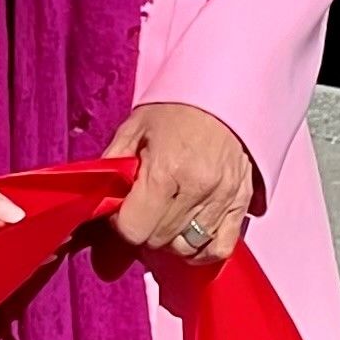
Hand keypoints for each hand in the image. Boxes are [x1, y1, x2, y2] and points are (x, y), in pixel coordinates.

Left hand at [101, 102, 256, 262]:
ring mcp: (223, 199)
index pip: (134, 229)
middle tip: (143, 209)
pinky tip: (189, 234)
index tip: (122, 209)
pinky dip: (201, 249)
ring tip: (165, 219)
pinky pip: (219, 248)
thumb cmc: (176, 108)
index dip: (120, 224)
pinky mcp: (241, 203)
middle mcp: (197, 188)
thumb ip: (113, 167)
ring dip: (169, 241)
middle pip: (158, 241)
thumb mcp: (134, 129)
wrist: (224, 90)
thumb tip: (98, 201)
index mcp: (166, 170)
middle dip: (143, 230)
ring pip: (186, 248)